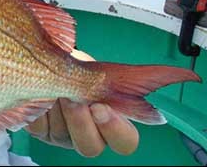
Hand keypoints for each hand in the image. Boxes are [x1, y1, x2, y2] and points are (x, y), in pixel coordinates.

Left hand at [24, 50, 139, 156]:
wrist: (44, 58)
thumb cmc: (77, 66)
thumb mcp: (100, 70)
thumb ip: (120, 79)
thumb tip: (168, 74)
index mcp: (112, 125)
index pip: (125, 142)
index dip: (115, 129)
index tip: (101, 107)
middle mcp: (89, 135)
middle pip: (90, 147)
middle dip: (80, 122)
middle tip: (73, 99)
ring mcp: (63, 136)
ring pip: (61, 135)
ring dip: (58, 107)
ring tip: (57, 86)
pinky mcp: (39, 130)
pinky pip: (38, 125)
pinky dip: (39, 105)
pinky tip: (41, 91)